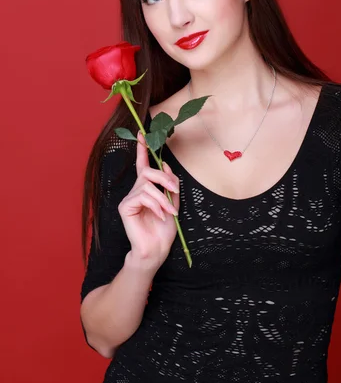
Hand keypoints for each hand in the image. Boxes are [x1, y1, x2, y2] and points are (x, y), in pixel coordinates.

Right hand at [118, 130, 179, 269]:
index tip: (141, 134)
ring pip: (147, 186)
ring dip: (162, 199)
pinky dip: (155, 206)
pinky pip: (143, 197)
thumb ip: (170, 185)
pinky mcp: (125, 207)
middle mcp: (135, 191)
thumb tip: (166, 165)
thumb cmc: (164, 229)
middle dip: (163, 178)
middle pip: (147, 172)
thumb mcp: (173, 203)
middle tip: (173, 190)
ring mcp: (129, 199)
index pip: (143, 165)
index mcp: (146, 189)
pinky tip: (159, 216)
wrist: (157, 249)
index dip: (142, 150)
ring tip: (169, 212)